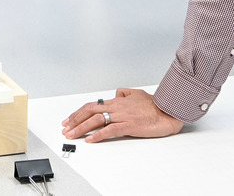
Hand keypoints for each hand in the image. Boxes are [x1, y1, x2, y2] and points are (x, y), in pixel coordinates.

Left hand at [62, 88, 183, 141]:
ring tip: (72, 135)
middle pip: (90, 112)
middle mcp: (117, 107)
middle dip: (74, 120)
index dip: (78, 113)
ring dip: (81, 128)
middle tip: (65, 129)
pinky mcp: (130, 125)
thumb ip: (124, 93)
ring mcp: (123, 116)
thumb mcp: (136, 94)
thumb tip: (116, 93)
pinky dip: (98, 135)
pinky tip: (91, 139)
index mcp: (117, 101)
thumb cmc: (154, 104)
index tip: (69, 120)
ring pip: (97, 120)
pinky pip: (111, 129)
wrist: (168, 111)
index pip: (92, 106)